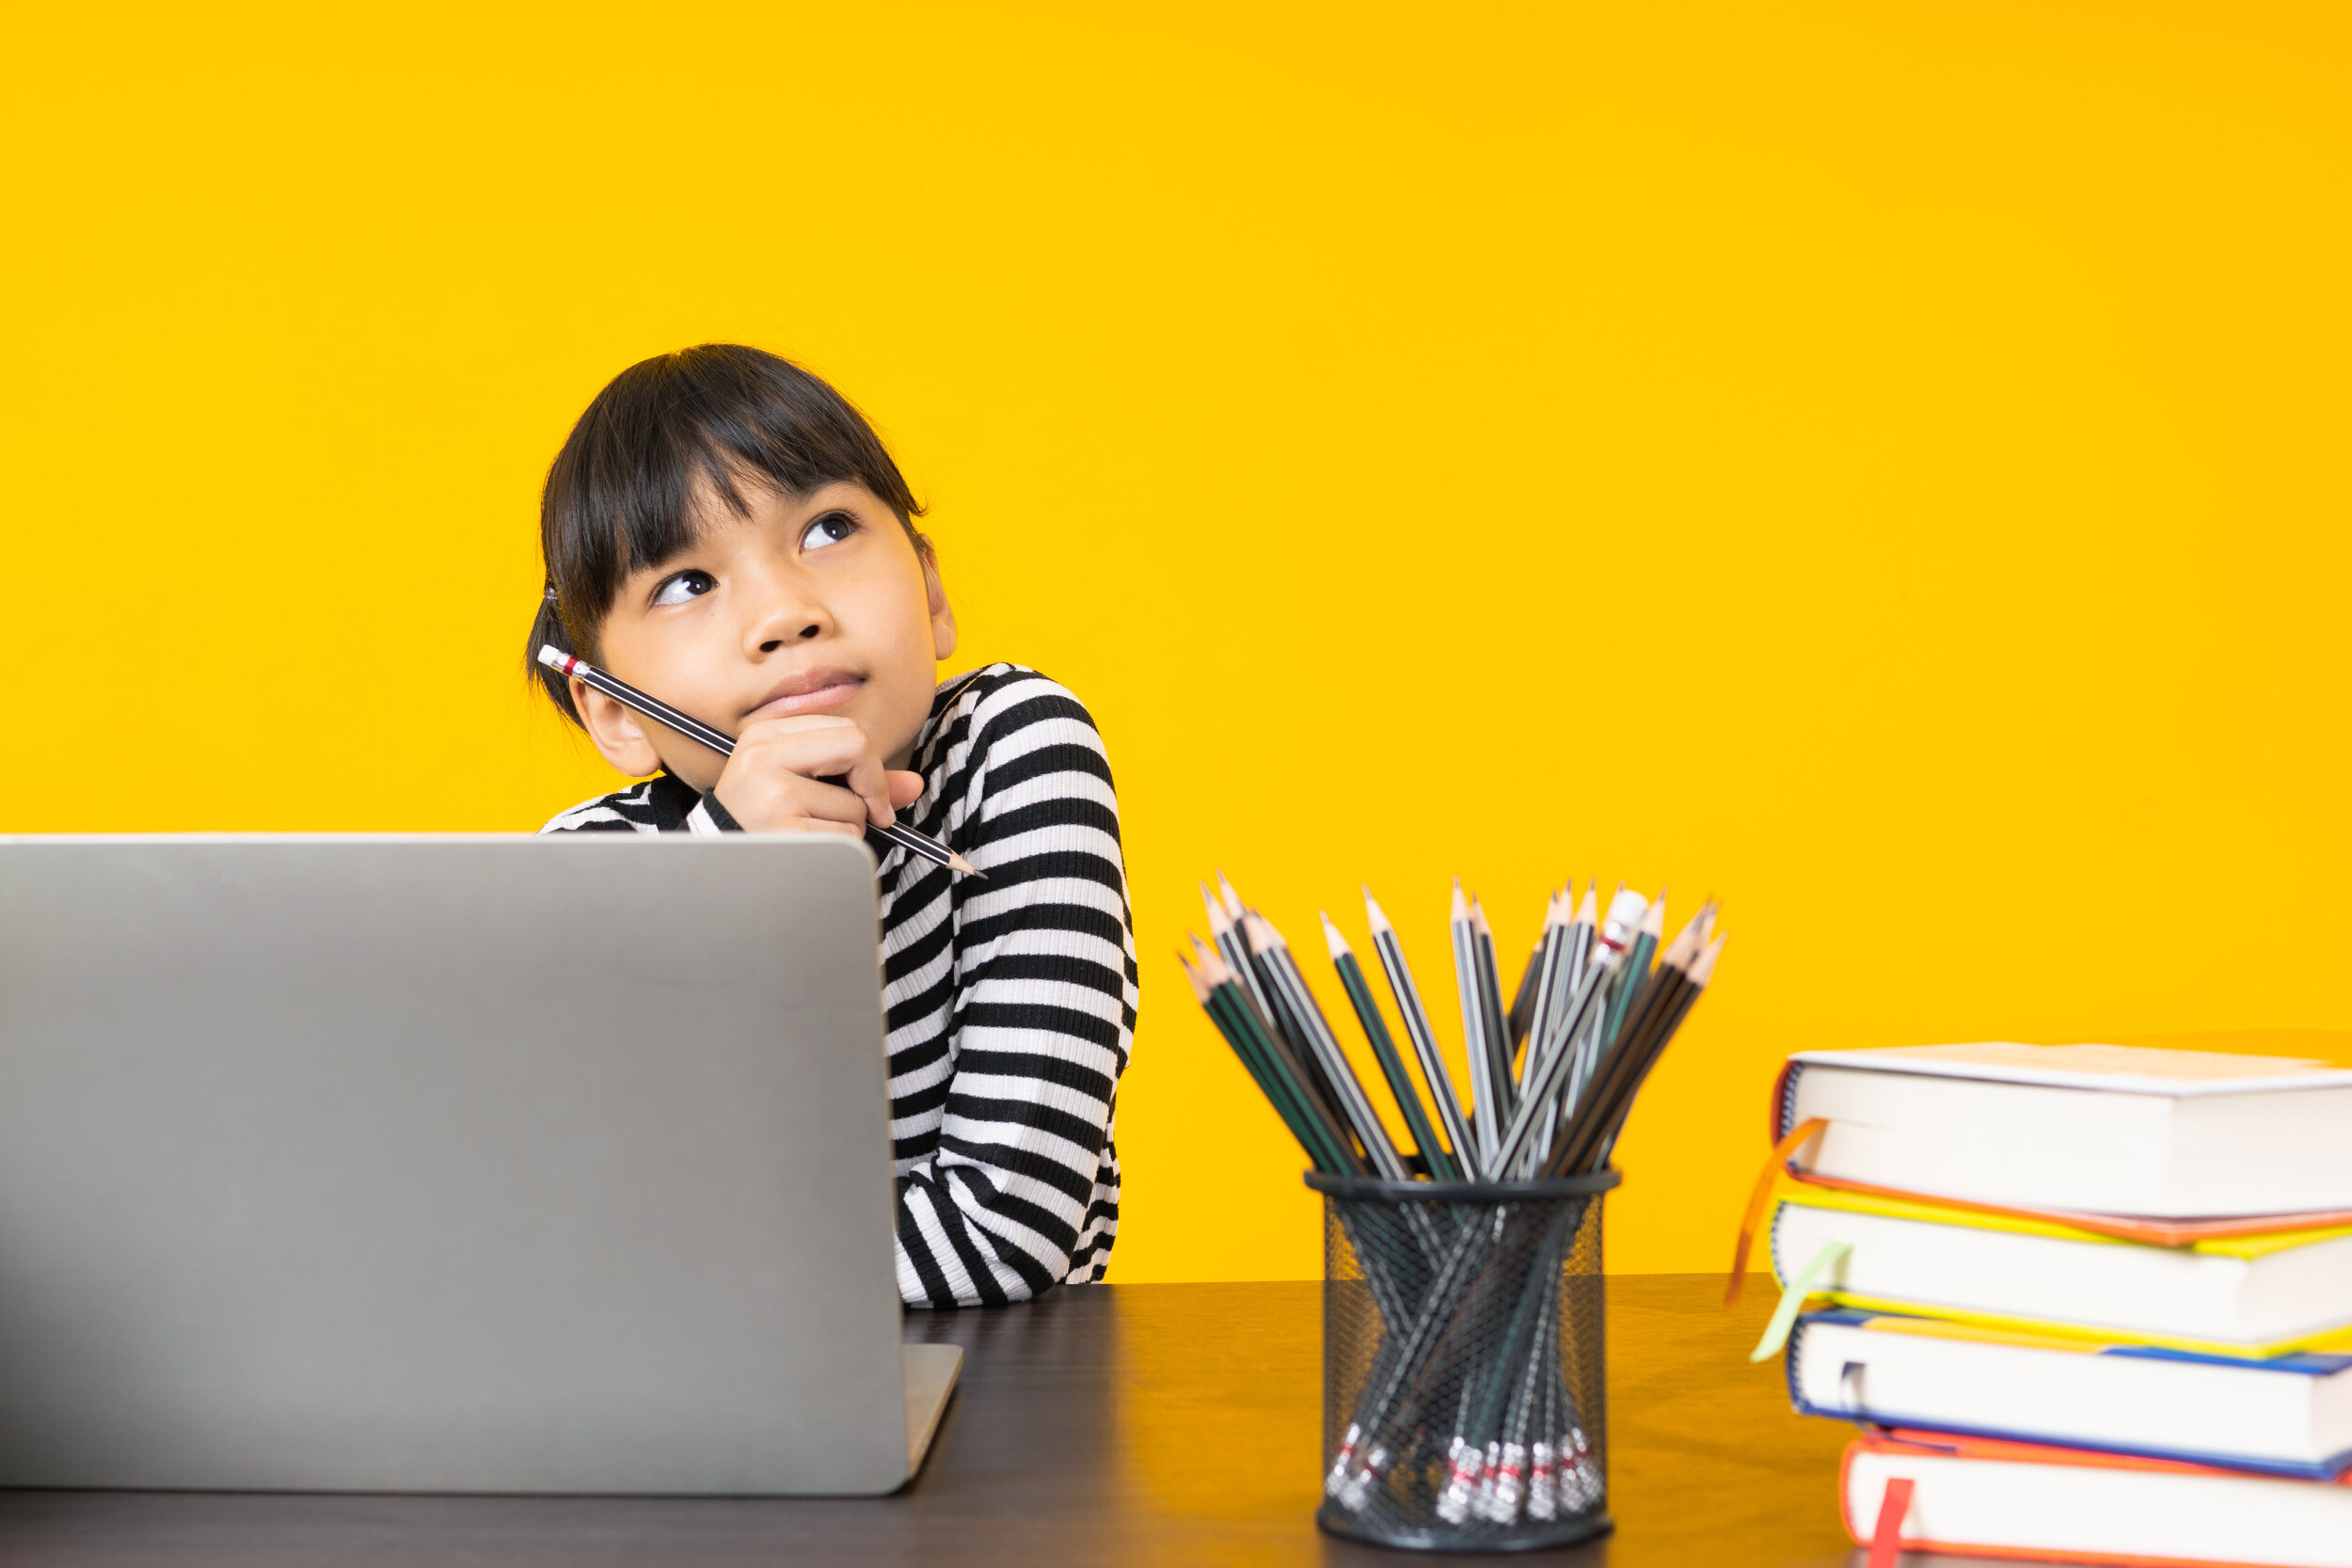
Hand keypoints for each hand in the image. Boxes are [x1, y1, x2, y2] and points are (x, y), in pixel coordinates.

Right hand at [709, 715, 923, 837]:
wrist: (719, 867)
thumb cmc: (765, 822)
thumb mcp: (803, 785)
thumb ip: (857, 778)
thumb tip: (914, 784)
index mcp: (766, 734)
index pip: (845, 729)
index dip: (870, 763)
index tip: (872, 794)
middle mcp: (763, 755)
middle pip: (855, 744)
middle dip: (874, 784)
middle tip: (874, 814)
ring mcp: (772, 793)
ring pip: (854, 803)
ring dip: (850, 826)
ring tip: (812, 834)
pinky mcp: (785, 830)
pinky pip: (846, 834)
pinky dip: (840, 848)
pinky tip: (810, 850)